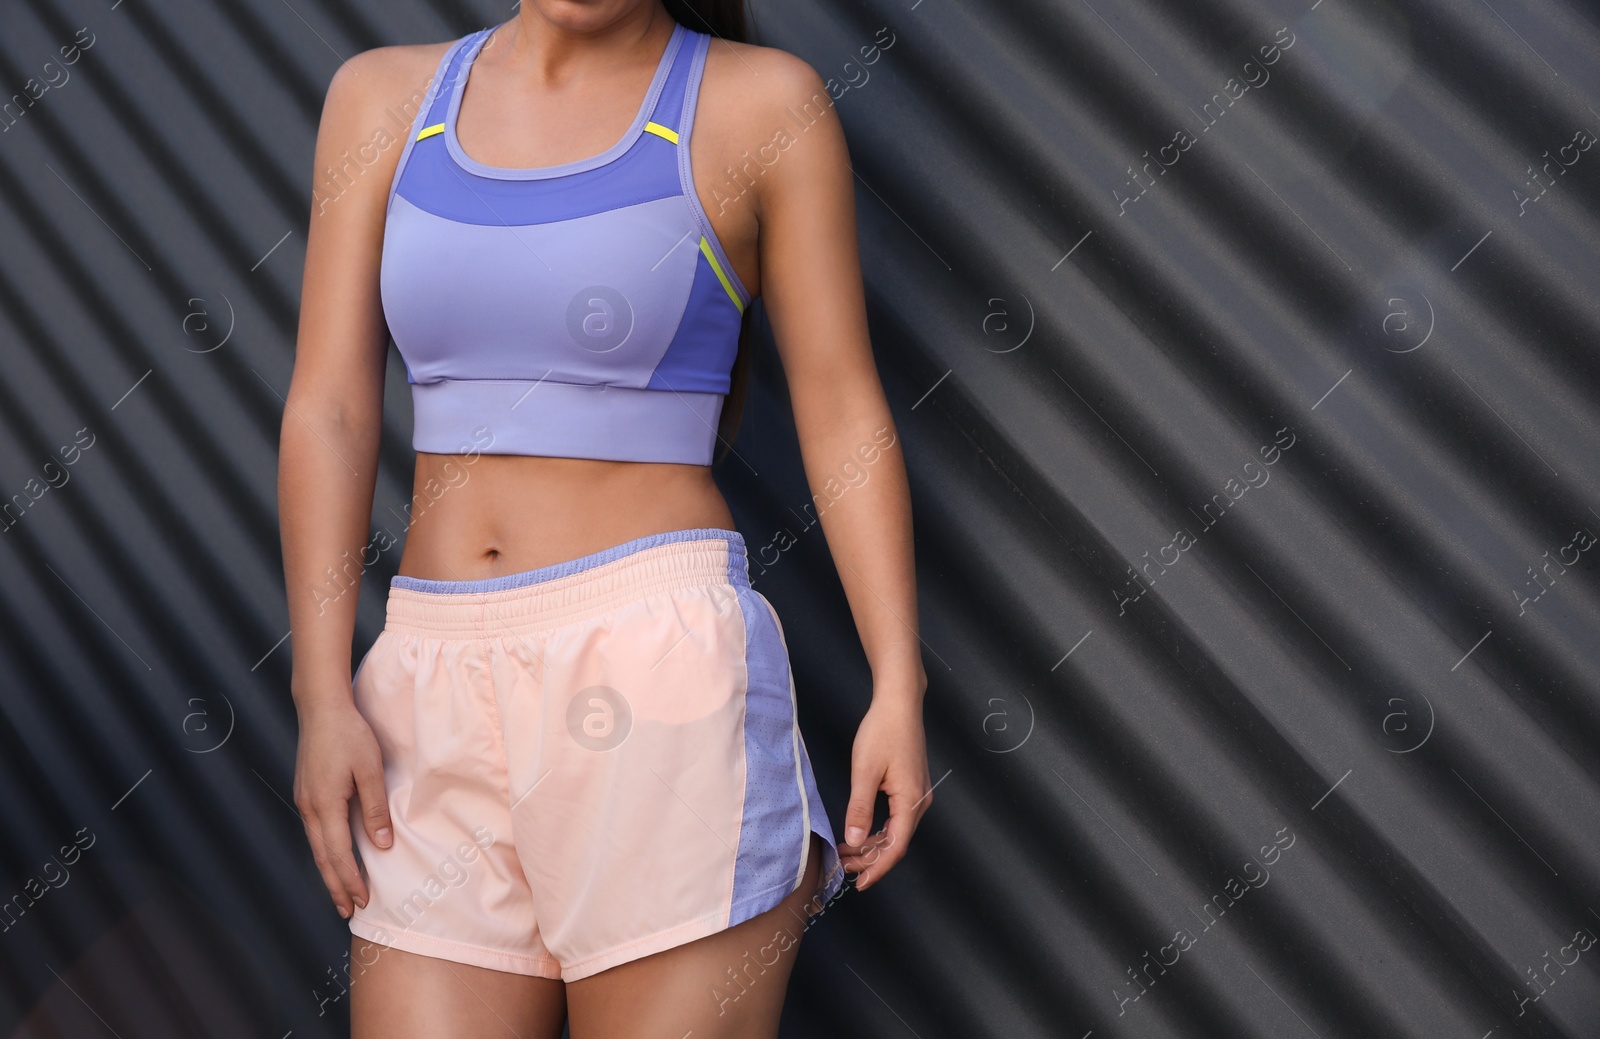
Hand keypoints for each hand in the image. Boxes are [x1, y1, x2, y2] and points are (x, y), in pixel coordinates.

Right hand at [292, 700, 391, 917]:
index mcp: (325, 805)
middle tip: (348, 911)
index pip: (338, 854)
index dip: (351, 880)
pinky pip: (316, 832)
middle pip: (323, 858)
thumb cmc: (350, 734)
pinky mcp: (307, 794)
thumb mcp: (371, 769)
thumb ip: (375, 809)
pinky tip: (334, 858)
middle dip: (336, 886)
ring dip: (329, 872)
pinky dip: (326, 852)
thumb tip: (381, 845)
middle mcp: (309, 808)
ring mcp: (305, 801)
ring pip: (316, 847)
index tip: (363, 901)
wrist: (322, 708)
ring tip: (341, 893)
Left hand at [839, 686, 930, 890]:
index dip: (877, 868)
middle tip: (843, 865)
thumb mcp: (865, 771)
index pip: (896, 847)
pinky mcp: (911, 786)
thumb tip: (855, 840)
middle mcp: (919, 801)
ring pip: (896, 831)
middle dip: (870, 858)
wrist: (899, 703)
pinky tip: (861, 831)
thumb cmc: (883, 731)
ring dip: (873, 844)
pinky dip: (879, 829)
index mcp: (911, 801)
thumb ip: (860, 808)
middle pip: (897, 842)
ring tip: (847, 851)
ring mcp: (917, 793)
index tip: (859, 883)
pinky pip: (897, 818)